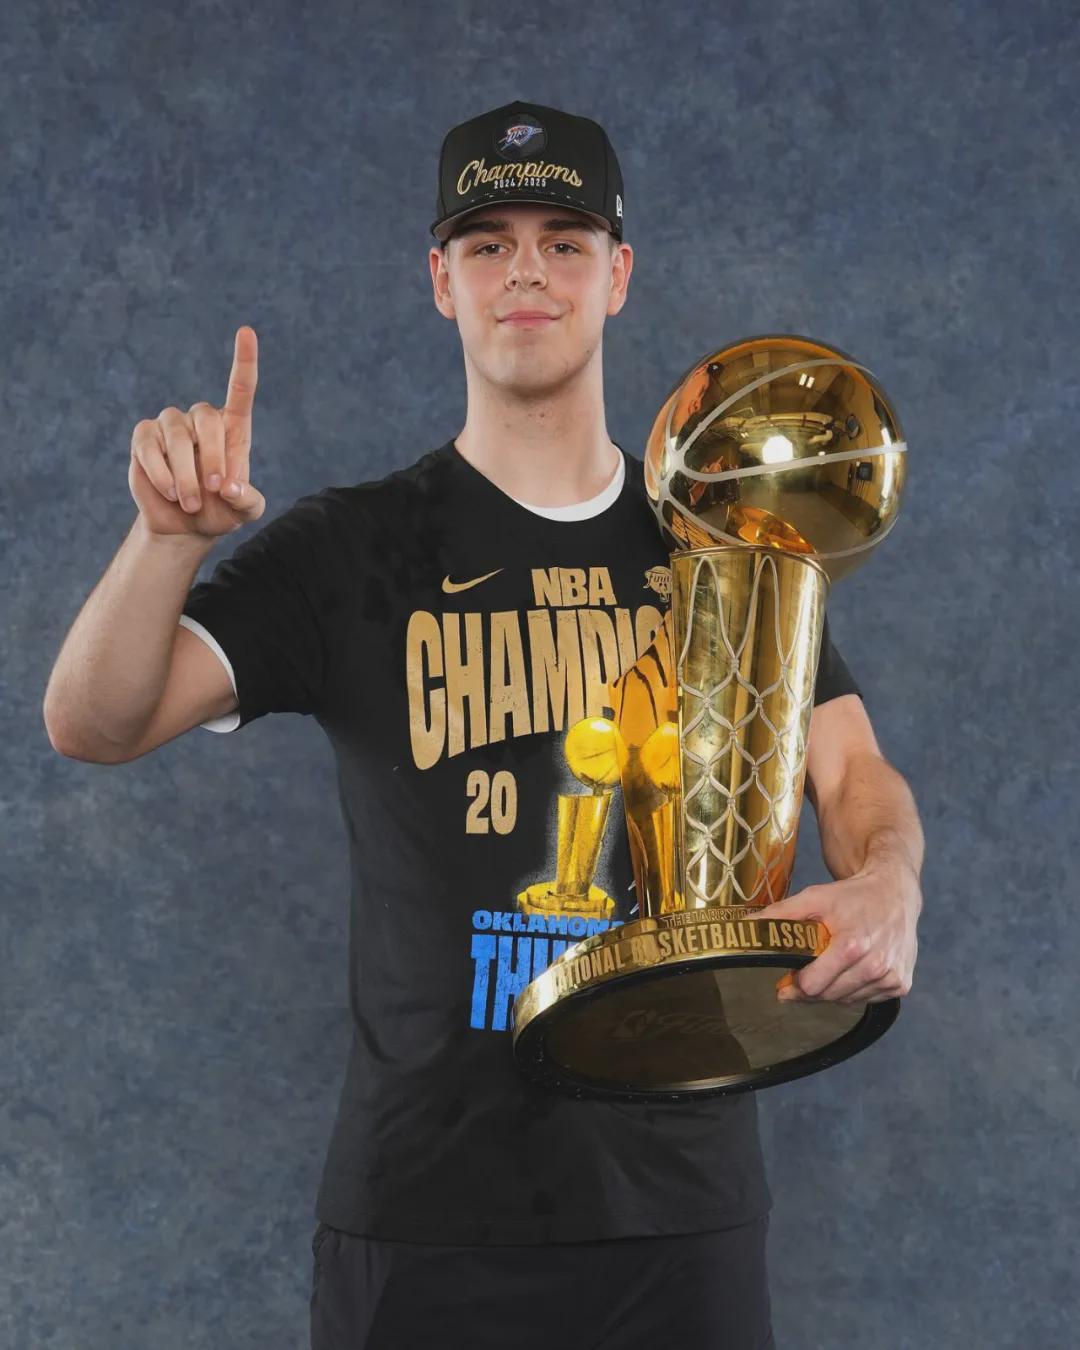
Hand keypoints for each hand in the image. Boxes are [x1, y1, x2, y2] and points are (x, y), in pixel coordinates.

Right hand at [128, 325, 266, 537]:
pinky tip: (168, 492)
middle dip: (212, 460)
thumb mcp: (245, 511)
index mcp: (233, 429)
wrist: (184, 526)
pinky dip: (161, 473)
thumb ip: (248, 500)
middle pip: (207, 419)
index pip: (240, 388)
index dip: (244, 361)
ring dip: (185, 475)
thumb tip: (231, 487)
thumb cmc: (220, 512)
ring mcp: (171, 425)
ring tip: (190, 502)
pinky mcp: (144, 437)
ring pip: (177, 436)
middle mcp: (202, 419)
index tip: (246, 332)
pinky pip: (150, 446)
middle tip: (213, 491)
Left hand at [752, 856, 921, 1004]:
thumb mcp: (814, 897)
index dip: (796, 983)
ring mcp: (890, 978)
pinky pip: (865, 1000)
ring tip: (830, 965)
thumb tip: (745, 926)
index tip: (787, 977)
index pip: (812, 986)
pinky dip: (853, 989)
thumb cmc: (853, 895)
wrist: (895, 892)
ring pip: (846, 1001)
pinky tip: (851, 968)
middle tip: (803, 972)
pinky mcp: (901, 985)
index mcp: (852, 946)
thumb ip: (780, 915)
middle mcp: (875, 966)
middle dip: (810, 988)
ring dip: (832, 989)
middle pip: (827, 997)